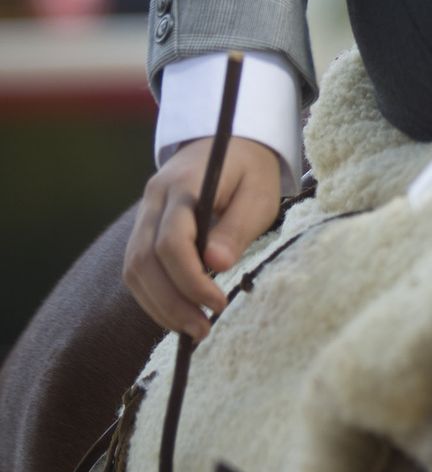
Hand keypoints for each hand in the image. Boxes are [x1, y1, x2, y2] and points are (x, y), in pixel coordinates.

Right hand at [123, 136, 283, 338]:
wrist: (230, 141)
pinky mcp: (144, 228)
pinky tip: (179, 313)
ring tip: (194, 330)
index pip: (171, 241)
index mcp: (183, 184)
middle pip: (144, 260)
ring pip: (133, 269)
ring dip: (159, 306)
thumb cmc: (251, 170)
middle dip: (171, 303)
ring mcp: (144, 213)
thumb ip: (237, 227)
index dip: (190, 279)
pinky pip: (137, 269)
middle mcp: (154, 198)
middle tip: (203, 330)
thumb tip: (216, 265)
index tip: (218, 304)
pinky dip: (154, 297)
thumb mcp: (259, 194)